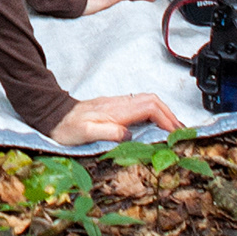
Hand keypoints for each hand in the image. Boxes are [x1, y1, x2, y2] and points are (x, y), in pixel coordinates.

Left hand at [50, 92, 186, 145]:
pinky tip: (156, 124)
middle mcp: (119, 104)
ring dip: (164, 112)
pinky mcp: (115, 108)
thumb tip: (129, 135)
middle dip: (170, 114)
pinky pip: (141, 105)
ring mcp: (117, 104)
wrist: (54, 117)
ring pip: (148, 101)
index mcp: (116, 110)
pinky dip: (154, 113)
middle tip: (181, 131)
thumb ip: (107, 133)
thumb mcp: (85, 134)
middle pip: (152, 100)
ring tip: (174, 129)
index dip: (166, 118)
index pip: (149, 107)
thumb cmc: (68, 128)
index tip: (176, 132)